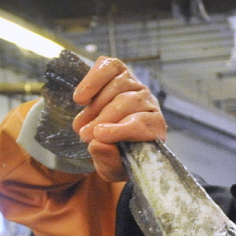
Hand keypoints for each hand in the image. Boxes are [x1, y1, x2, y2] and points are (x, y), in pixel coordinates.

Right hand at [71, 57, 166, 181]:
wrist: (108, 140)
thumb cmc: (116, 155)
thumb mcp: (113, 168)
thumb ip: (109, 160)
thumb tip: (98, 143)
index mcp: (155, 128)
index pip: (141, 123)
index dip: (120, 130)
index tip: (98, 137)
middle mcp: (149, 104)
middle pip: (127, 103)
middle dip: (102, 119)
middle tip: (83, 134)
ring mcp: (135, 85)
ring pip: (117, 86)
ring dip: (94, 106)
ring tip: (80, 124)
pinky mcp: (120, 71)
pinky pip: (108, 67)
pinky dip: (92, 80)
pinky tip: (80, 98)